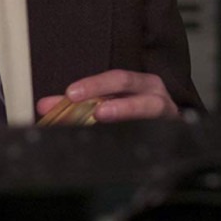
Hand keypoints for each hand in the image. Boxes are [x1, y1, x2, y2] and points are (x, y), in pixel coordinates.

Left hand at [36, 70, 178, 122]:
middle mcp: (154, 92)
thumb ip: (78, 105)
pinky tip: (123, 141)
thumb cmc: (141, 116)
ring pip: (148, 105)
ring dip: (124, 107)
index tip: (69, 93)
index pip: (114, 78)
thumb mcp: (110, 105)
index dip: (92, 84)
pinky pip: (157, 130)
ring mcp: (166, 112)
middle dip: (101, 88)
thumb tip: (44, 106)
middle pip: (129, 83)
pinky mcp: (172, 130)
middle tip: (76, 98)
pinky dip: (140, 133)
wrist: (176, 134)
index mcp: (140, 83)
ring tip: (101, 113)